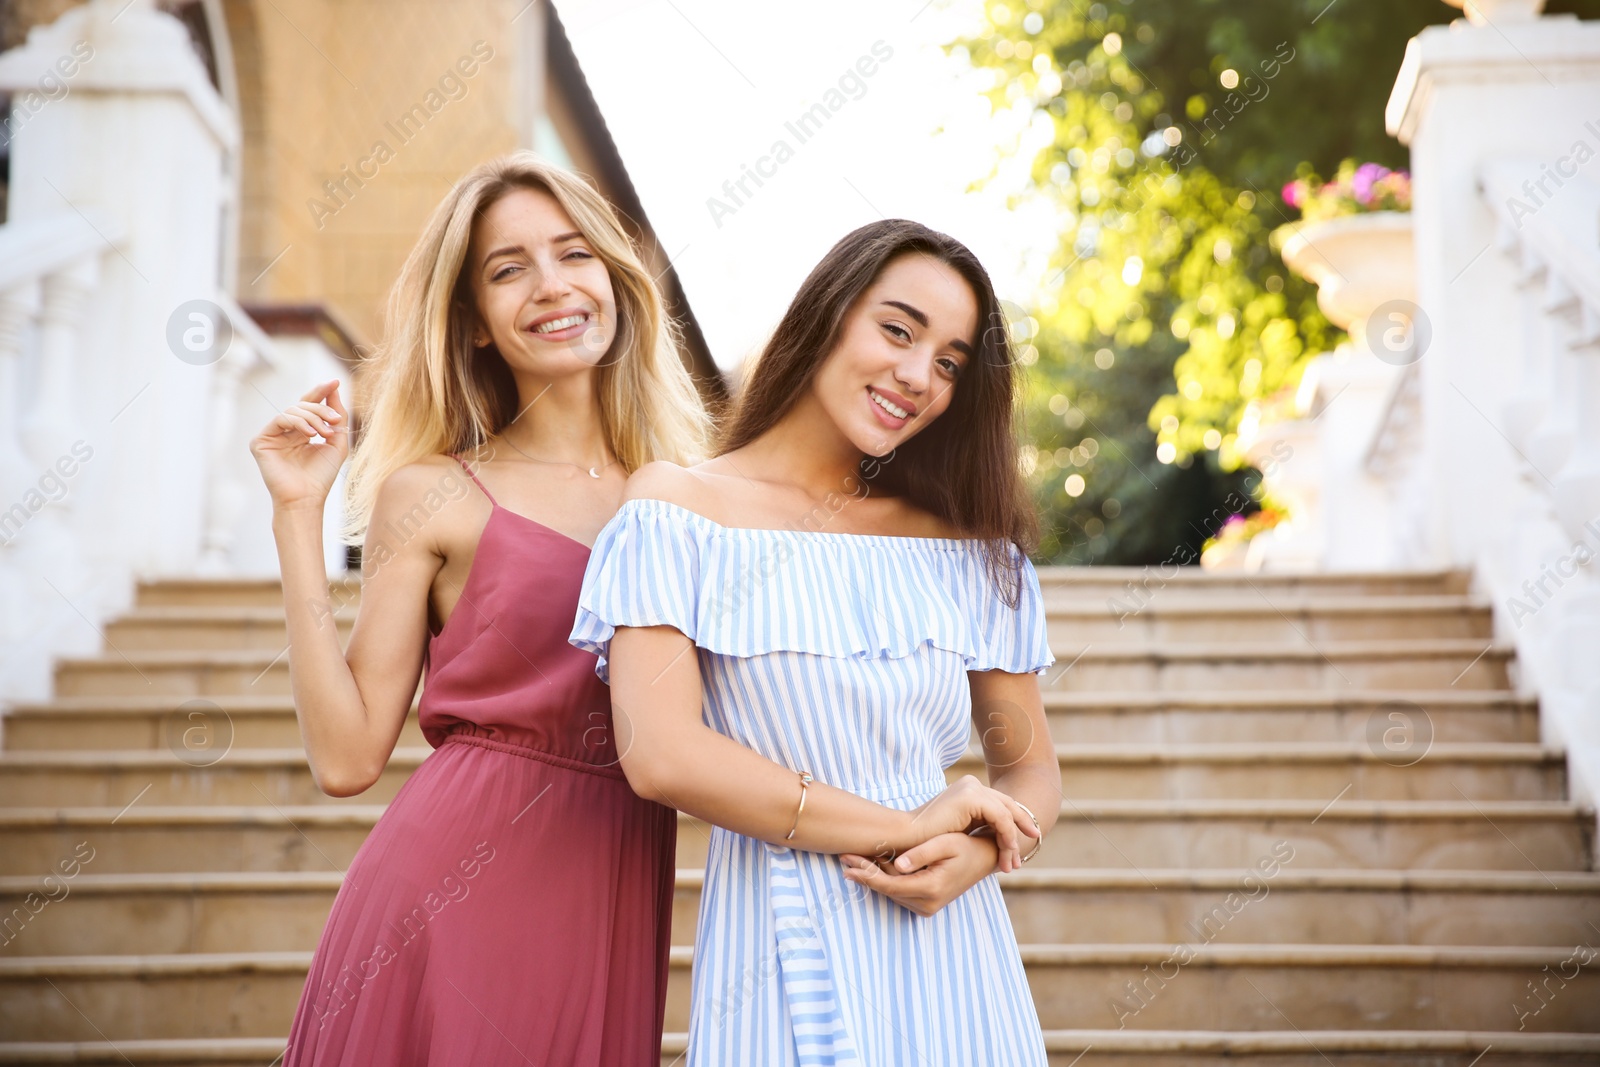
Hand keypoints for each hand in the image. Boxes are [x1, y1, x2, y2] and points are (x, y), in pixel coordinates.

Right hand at [249, 380, 349, 510]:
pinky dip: (297, 422)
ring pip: (292, 411)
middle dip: (321, 408)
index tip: (335, 381)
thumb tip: (335, 388)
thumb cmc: (321, 476)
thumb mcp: (337, 442)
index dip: (321, 392)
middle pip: (302, 405)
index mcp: (301, 432)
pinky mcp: (260, 441)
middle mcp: (285, 432)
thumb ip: (337, 416)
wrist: (306, 498)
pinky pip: (280, 419)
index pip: (310, 406)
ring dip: (313, 417)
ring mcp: (272, 436)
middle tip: (335, 419)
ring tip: (325, 432)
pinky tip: (310, 434)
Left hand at [840, 832, 997, 917]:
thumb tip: (896, 865)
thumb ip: (921, 853)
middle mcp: (928, 903)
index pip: (891, 885)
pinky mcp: (926, 905)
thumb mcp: (945, 843)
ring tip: (852, 860)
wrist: (984, 859)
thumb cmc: (965, 846)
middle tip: (843, 858)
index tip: (848, 866)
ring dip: (872, 877)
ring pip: (891, 893)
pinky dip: (885, 880)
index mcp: (932, 888)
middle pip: (887, 891)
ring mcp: (927, 907)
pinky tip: (870, 866)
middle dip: (864, 874)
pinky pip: (899, 893)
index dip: (867, 876)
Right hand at [903, 775, 1037, 872]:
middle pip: (1008, 806)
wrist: (906, 837)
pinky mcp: (972, 796)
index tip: (1017, 851)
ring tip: (1012, 864)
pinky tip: (1006, 853)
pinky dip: (1006, 836)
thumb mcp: (959, 831)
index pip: (1000, 806)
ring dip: (1012, 841)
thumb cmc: (926, 839)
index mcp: (968, 790)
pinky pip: (1000, 818)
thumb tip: (997, 839)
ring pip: (1006, 814)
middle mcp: (971, 784)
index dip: (1013, 826)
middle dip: (1020, 832)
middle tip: (1023, 858)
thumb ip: (976, 827)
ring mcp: (972, 788)